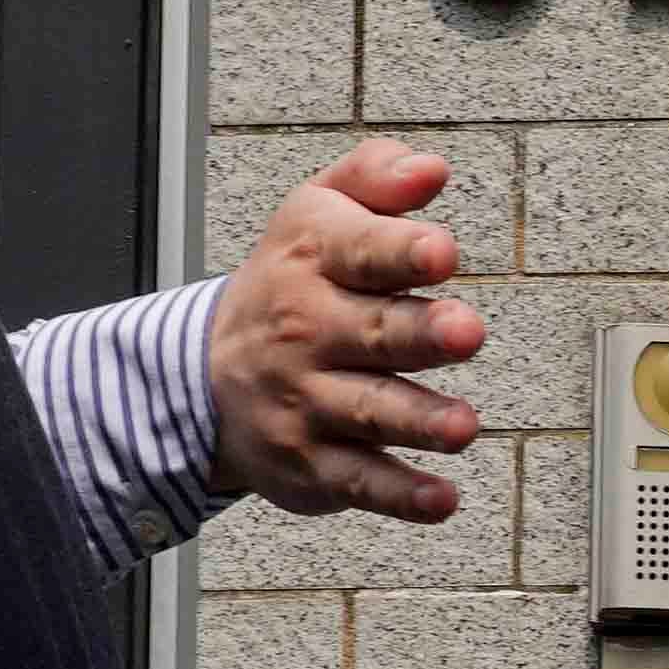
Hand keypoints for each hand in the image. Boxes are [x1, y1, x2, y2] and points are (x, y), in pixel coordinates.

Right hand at [209, 141, 485, 518]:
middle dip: (421, 333)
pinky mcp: (312, 464)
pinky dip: (400, 494)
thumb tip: (430, 170)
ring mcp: (307, 402)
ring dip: (418, 419)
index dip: (401, 250)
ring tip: (462, 425)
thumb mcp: (318, 213)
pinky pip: (359, 481)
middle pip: (371, 333)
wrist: (201, 376)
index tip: (440, 251)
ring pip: (369, 411)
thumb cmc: (288, 286)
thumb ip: (376, 180)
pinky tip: (440, 499)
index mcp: (314, 261)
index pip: (360, 251)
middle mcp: (307, 332)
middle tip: (466, 332)